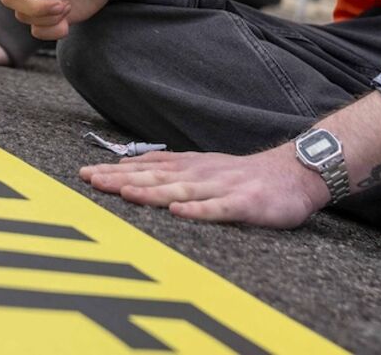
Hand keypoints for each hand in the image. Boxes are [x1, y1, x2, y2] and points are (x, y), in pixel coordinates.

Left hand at [79, 146, 329, 228]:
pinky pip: (219, 209)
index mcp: (189, 167)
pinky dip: (199, 210)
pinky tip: (179, 213)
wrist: (294, 173)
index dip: (116, 170)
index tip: (86, 174)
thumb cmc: (245, 176)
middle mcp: (200, 174)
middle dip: (122, 180)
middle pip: (155, 178)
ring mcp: (222, 188)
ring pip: (181, 190)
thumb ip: (170, 170)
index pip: (146, 167)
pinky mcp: (245, 204)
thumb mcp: (203, 167)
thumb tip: (129, 170)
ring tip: (125, 194)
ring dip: (151, 192)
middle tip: (91, 181)